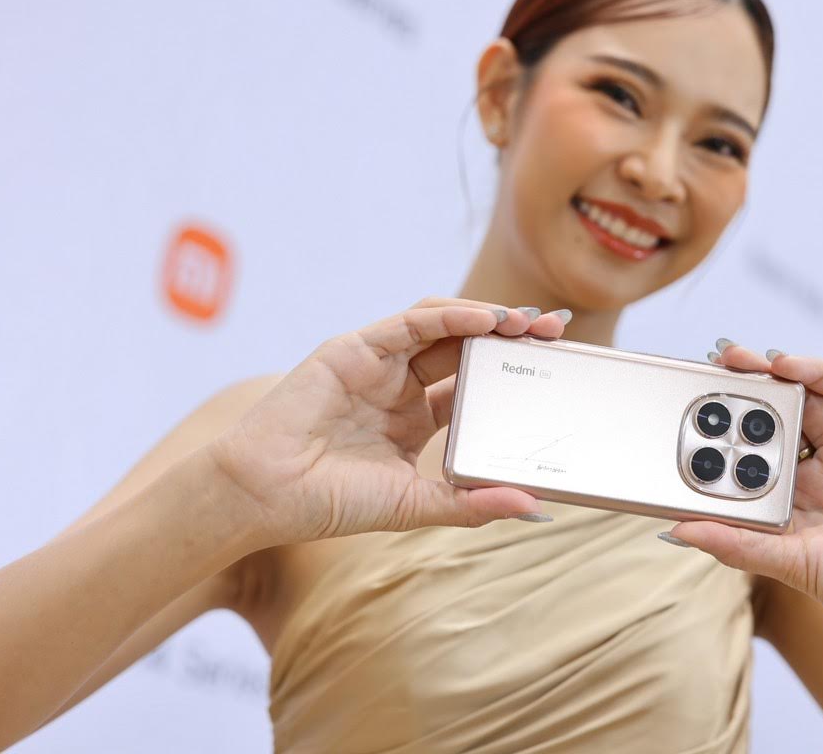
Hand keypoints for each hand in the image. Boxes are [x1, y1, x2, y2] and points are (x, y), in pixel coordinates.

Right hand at [207, 298, 566, 544]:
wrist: (263, 494)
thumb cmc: (329, 502)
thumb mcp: (414, 504)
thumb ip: (470, 503)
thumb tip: (532, 506)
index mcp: (415, 420)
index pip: (474, 387)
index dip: (513, 374)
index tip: (555, 367)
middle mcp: (400, 387)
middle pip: (467, 349)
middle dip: (513, 337)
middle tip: (559, 333)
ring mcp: (378, 364)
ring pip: (444, 327)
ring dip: (489, 319)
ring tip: (532, 324)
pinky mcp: (355, 348)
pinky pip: (412, 323)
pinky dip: (452, 316)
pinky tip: (488, 319)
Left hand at [673, 343, 822, 676]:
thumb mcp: (793, 567)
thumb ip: (739, 546)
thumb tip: (678, 529)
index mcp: (801, 485)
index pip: (766, 431)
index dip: (741, 405)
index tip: (711, 383)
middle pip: (801, 400)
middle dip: (770, 375)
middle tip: (737, 357)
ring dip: (818, 370)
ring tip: (789, 363)